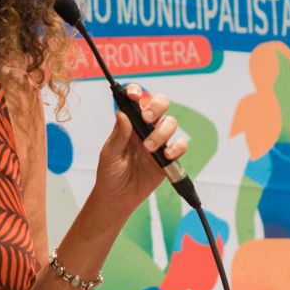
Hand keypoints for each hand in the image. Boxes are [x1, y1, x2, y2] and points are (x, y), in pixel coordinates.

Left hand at [93, 85, 187, 213]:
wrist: (118, 197)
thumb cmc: (110, 173)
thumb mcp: (109, 154)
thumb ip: (118, 135)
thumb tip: (122, 114)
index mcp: (129, 123)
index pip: (136, 100)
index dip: (136, 92)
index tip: (133, 95)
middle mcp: (145, 128)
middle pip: (159, 105)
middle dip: (156, 106)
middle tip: (147, 118)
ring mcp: (158, 141)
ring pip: (170, 123)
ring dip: (161, 132)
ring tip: (148, 148)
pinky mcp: (168, 157)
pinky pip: (180, 145)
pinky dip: (177, 147)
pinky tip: (166, 156)